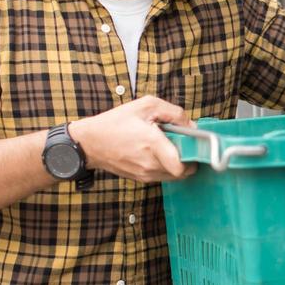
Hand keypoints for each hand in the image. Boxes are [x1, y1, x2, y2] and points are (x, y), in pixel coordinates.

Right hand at [68, 96, 196, 182]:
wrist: (90, 143)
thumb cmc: (115, 122)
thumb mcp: (146, 105)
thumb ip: (173, 112)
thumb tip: (191, 125)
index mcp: (153, 144)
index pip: (183, 165)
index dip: (195, 156)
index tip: (195, 144)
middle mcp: (151, 164)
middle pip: (183, 171)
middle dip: (188, 157)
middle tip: (182, 143)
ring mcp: (146, 175)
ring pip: (174, 175)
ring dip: (177, 162)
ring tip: (167, 146)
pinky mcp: (141, 179)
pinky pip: (163, 175)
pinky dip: (166, 166)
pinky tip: (157, 152)